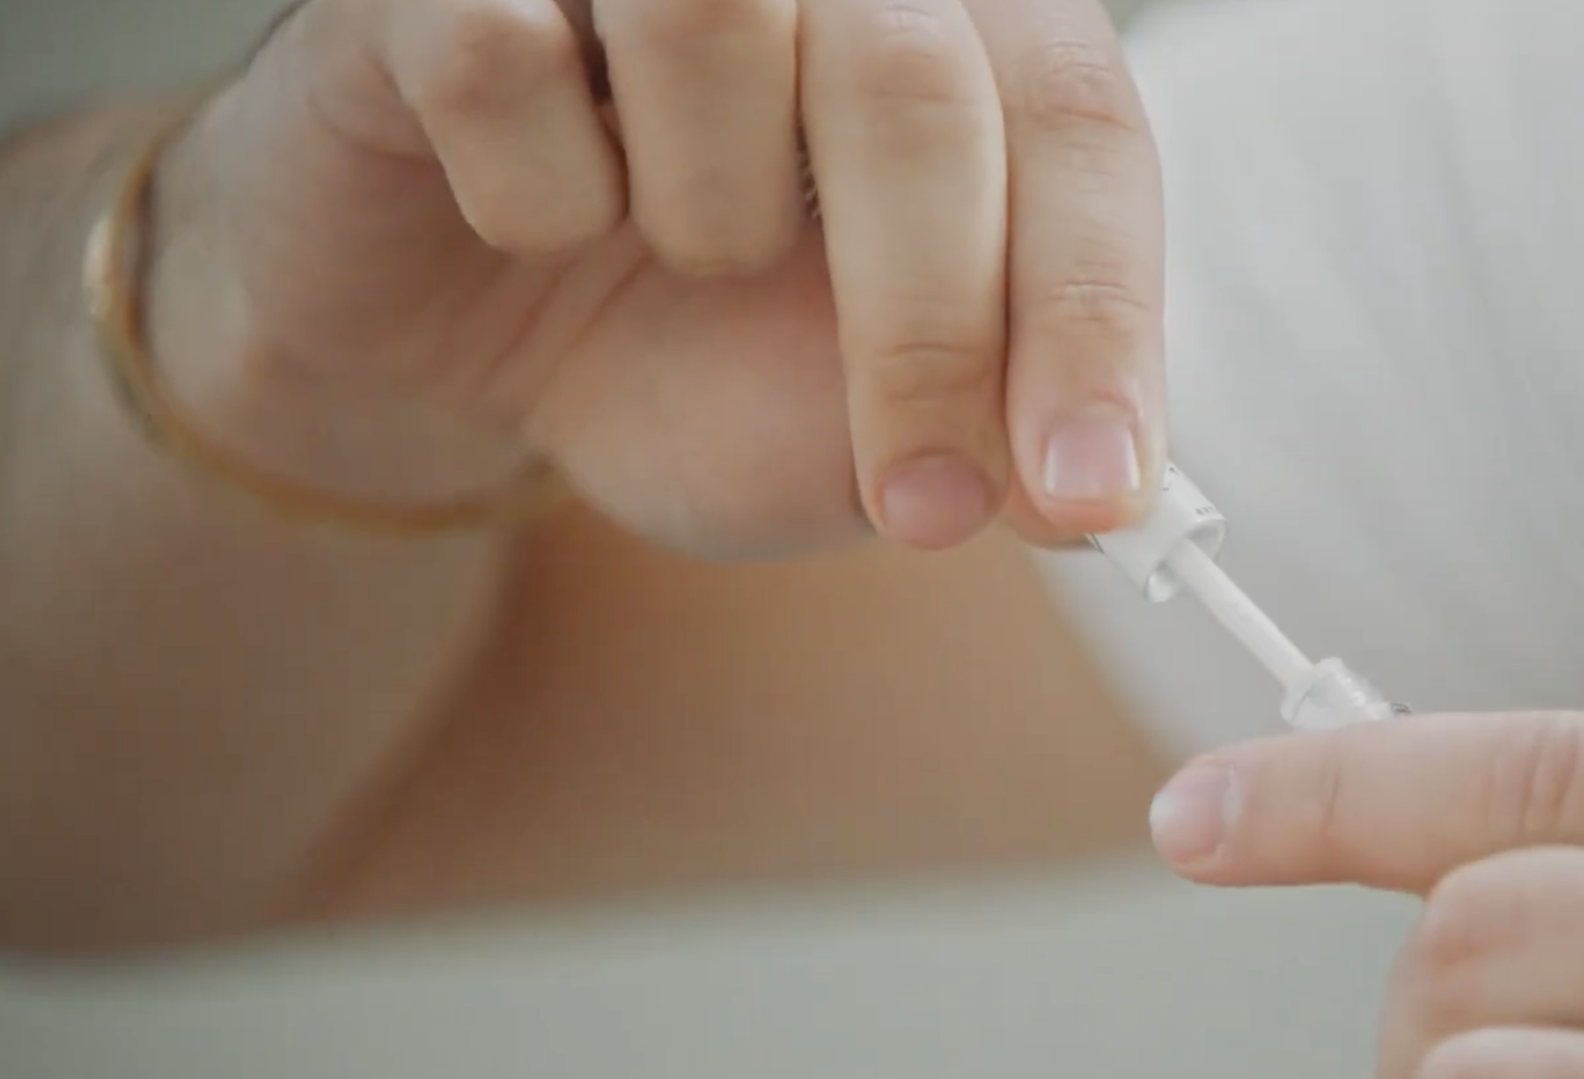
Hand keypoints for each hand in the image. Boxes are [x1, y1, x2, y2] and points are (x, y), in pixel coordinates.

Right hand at [151, 0, 1160, 554]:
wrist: (470, 346)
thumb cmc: (690, 352)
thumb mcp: (866, 431)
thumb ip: (990, 432)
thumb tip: (1094, 493)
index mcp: (961, 28)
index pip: (1078, 123)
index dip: (1093, 313)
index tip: (1086, 495)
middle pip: (913, 81)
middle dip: (928, 329)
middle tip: (921, 506)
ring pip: (709, 24)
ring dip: (706, 218)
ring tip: (682, 254)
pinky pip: (499, 60)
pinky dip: (531, 199)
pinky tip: (533, 218)